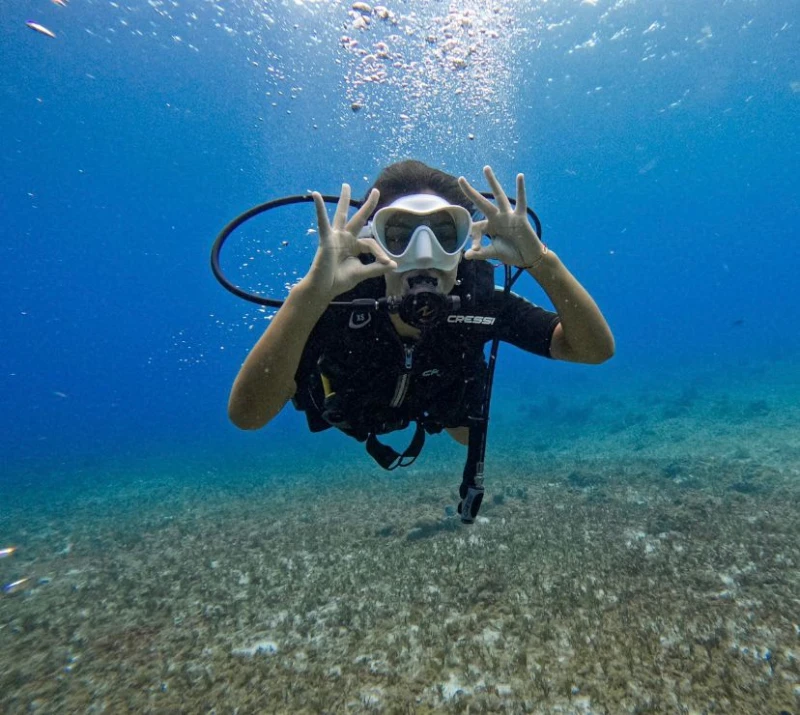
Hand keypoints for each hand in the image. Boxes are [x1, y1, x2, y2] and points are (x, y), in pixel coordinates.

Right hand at [307, 184, 395, 300]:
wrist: (323, 289)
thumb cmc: (338, 281)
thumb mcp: (361, 273)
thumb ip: (376, 268)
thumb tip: (394, 265)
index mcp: (354, 246)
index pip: (370, 243)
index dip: (379, 252)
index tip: (386, 262)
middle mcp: (345, 239)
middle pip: (358, 219)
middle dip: (367, 205)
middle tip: (376, 191)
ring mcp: (335, 237)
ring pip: (342, 215)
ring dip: (344, 200)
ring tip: (346, 185)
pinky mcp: (326, 240)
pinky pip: (323, 222)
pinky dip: (319, 209)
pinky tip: (316, 196)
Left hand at [458, 166, 545, 267]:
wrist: (528, 258)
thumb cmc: (512, 253)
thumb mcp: (493, 253)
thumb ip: (480, 253)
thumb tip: (466, 255)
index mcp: (489, 227)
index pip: (475, 228)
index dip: (474, 239)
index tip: (474, 249)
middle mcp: (497, 218)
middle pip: (482, 203)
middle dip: (471, 192)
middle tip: (460, 179)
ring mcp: (508, 216)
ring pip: (499, 196)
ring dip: (492, 182)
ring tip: (486, 168)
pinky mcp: (520, 217)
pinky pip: (521, 201)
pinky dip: (521, 189)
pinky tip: (520, 176)